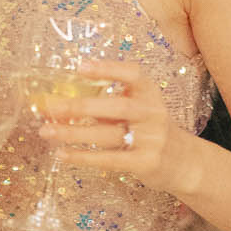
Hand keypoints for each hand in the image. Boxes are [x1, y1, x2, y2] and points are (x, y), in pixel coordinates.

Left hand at [37, 57, 181, 189]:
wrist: (184, 163)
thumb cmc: (150, 131)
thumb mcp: (139, 109)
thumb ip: (111, 103)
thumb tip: (63, 103)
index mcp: (150, 93)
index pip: (133, 74)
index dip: (108, 68)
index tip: (80, 67)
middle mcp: (154, 113)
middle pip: (117, 106)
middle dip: (80, 106)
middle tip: (50, 107)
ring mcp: (153, 139)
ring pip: (108, 134)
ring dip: (74, 133)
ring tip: (46, 131)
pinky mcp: (146, 163)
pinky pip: (110, 159)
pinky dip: (84, 157)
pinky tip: (62, 155)